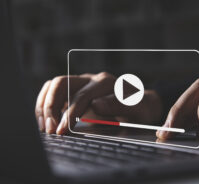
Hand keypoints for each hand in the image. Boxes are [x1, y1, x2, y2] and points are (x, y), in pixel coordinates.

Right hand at [35, 72, 162, 134]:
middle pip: (62, 84)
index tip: (63, 130)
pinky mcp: (76, 90)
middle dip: (51, 107)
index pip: (82, 95)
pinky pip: (54, 90)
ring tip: (45, 126)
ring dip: (45, 105)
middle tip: (51, 130)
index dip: (70, 114)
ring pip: (54, 85)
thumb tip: (96, 104)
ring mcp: (82, 83)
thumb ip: (119, 105)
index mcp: (106, 83)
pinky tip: (46, 120)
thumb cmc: (139, 108)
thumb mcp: (137, 109)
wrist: (140, 104)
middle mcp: (92, 80)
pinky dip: (45, 103)